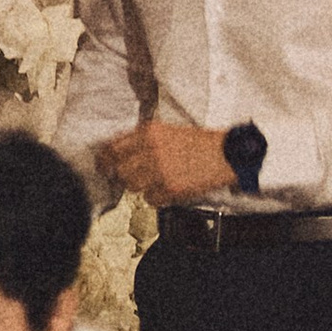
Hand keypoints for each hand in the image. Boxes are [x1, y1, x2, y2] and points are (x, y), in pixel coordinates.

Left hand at [96, 119, 231, 206]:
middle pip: (120, 171)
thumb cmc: (198, 143)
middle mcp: (151, 150)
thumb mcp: (167, 131)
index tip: (103, 166)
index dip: (104, 160)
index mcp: (149, 132)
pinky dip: (156, 197)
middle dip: (123, 177)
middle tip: (133, 177)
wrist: (227, 154)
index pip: (112, 149)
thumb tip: (115, 152)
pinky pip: (150, 199)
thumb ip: (141, 139)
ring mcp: (160, 170)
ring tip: (156, 181)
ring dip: (141, 187)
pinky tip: (168, 189)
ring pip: (133, 187)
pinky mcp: (171, 187)